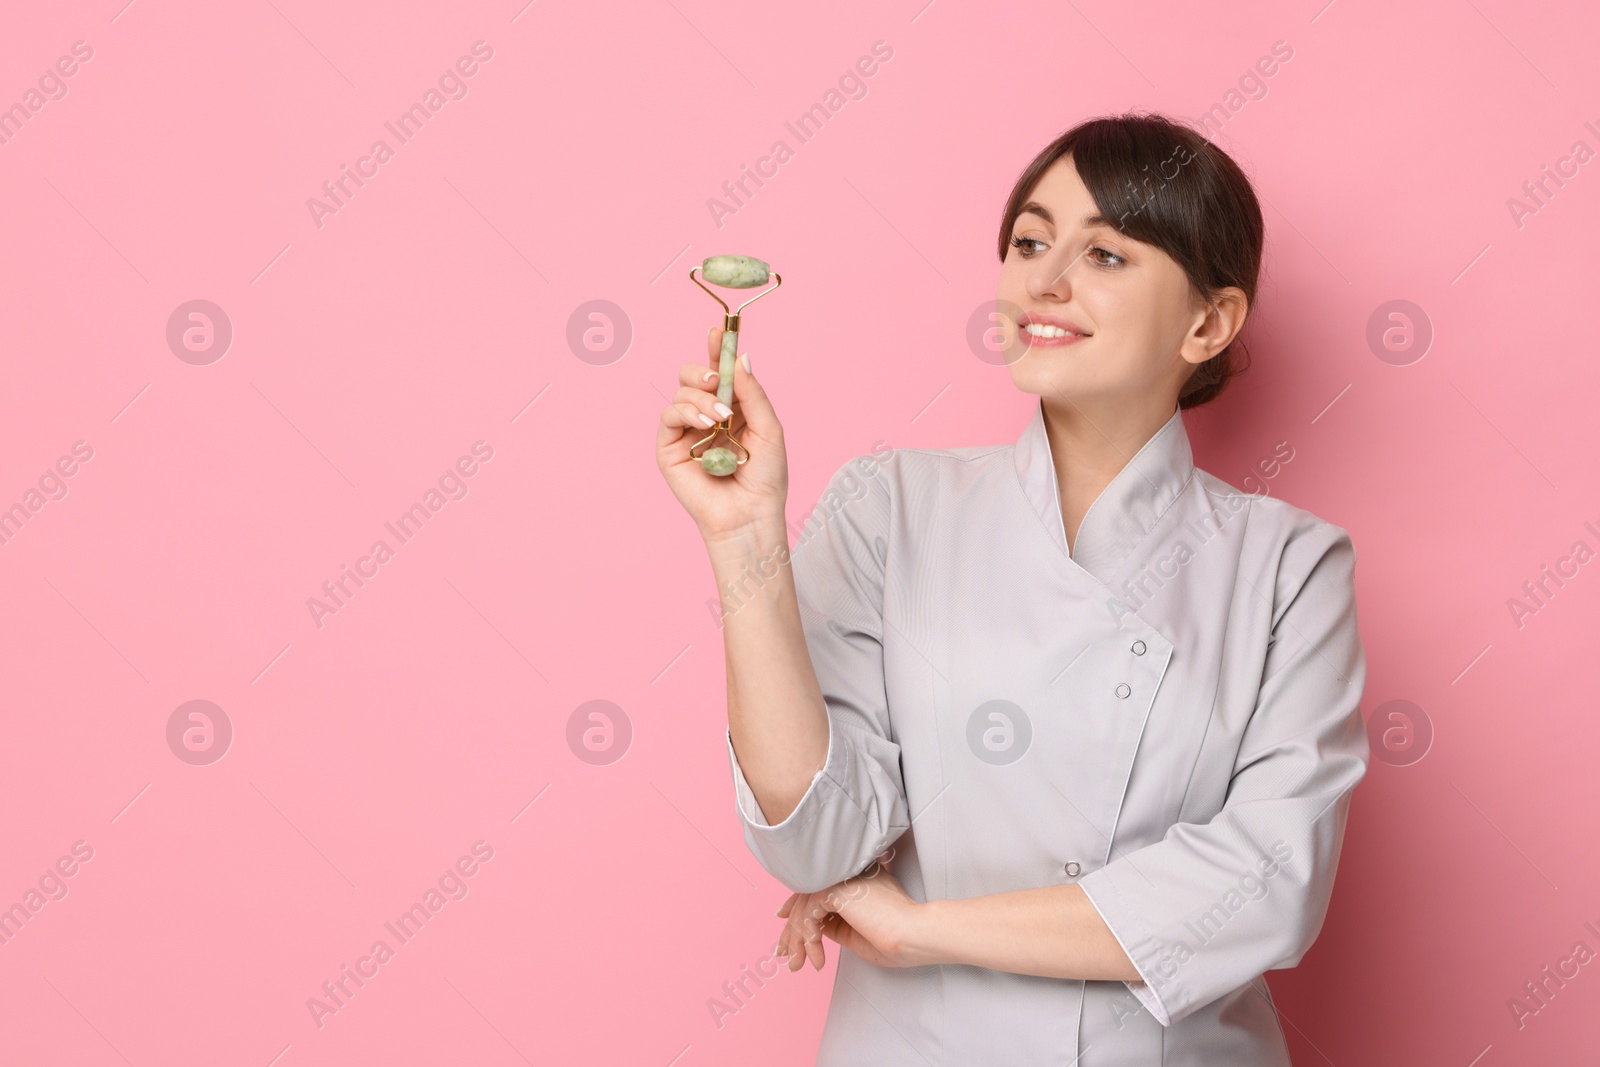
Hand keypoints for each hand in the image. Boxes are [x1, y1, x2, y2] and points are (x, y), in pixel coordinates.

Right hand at [656, 326, 788, 542]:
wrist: (750, 514)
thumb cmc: (765, 478)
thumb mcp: (769, 428)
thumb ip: (753, 393)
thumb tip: (742, 358)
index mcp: (732, 408)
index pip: (719, 373)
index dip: (717, 351)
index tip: (718, 332)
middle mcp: (706, 416)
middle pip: (692, 376)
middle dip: (703, 371)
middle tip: (717, 382)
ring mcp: (686, 431)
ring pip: (680, 392)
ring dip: (701, 399)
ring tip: (720, 419)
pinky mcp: (669, 447)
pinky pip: (668, 415)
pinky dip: (686, 412)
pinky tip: (705, 425)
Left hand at [774, 861, 932, 971]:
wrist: (915, 935)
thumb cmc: (897, 940)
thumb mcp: (858, 934)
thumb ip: (837, 924)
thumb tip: (815, 926)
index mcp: (856, 880)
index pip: (817, 887)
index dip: (796, 905)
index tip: (782, 921)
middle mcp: (847, 874)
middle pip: (805, 895)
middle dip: (789, 928)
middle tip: (783, 954)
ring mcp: (842, 879)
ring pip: (803, 905)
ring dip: (795, 939)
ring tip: (797, 964)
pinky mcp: (837, 890)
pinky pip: (808, 913)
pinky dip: (807, 938)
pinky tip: (816, 957)